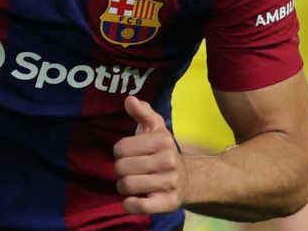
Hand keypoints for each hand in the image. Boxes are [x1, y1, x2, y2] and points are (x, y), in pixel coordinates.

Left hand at [113, 95, 185, 214]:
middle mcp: (168, 162)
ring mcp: (169, 184)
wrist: (187, 179)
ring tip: (131, 183)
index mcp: (163, 141)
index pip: (121, 148)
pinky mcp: (167, 203)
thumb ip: (142, 113)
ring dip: (123, 187)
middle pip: (121, 168)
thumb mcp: (155, 129)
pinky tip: (132, 198)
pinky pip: (138, 206)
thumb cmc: (163, 151)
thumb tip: (130, 99)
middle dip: (120, 170)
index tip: (129, 154)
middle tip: (129, 170)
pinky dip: (129, 204)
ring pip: (127, 186)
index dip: (120, 152)